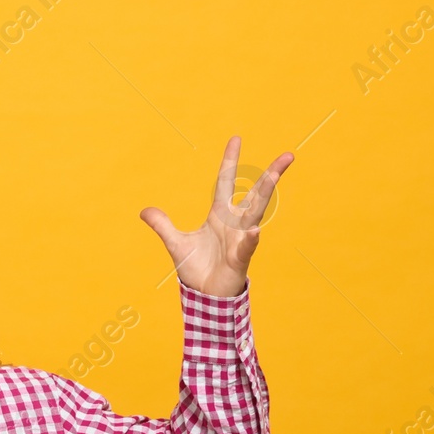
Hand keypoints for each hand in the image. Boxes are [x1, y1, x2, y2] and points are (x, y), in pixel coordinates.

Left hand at [140, 136, 292, 296]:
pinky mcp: (240, 259)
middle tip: (288, 155)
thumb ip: (162, 225)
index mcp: (220, 215)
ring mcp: (241, 239)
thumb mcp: (176, 242)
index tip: (235, 138)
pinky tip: (253, 231)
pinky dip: (249, 240)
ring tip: (277, 172)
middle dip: (270, 174)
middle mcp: (235, 223)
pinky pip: (246, 247)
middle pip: (255, 193)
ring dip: (268, 192)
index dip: (229, 161)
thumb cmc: (198, 268)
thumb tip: (144, 211)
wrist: (205, 295)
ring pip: (257, 212)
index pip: (226, 181)